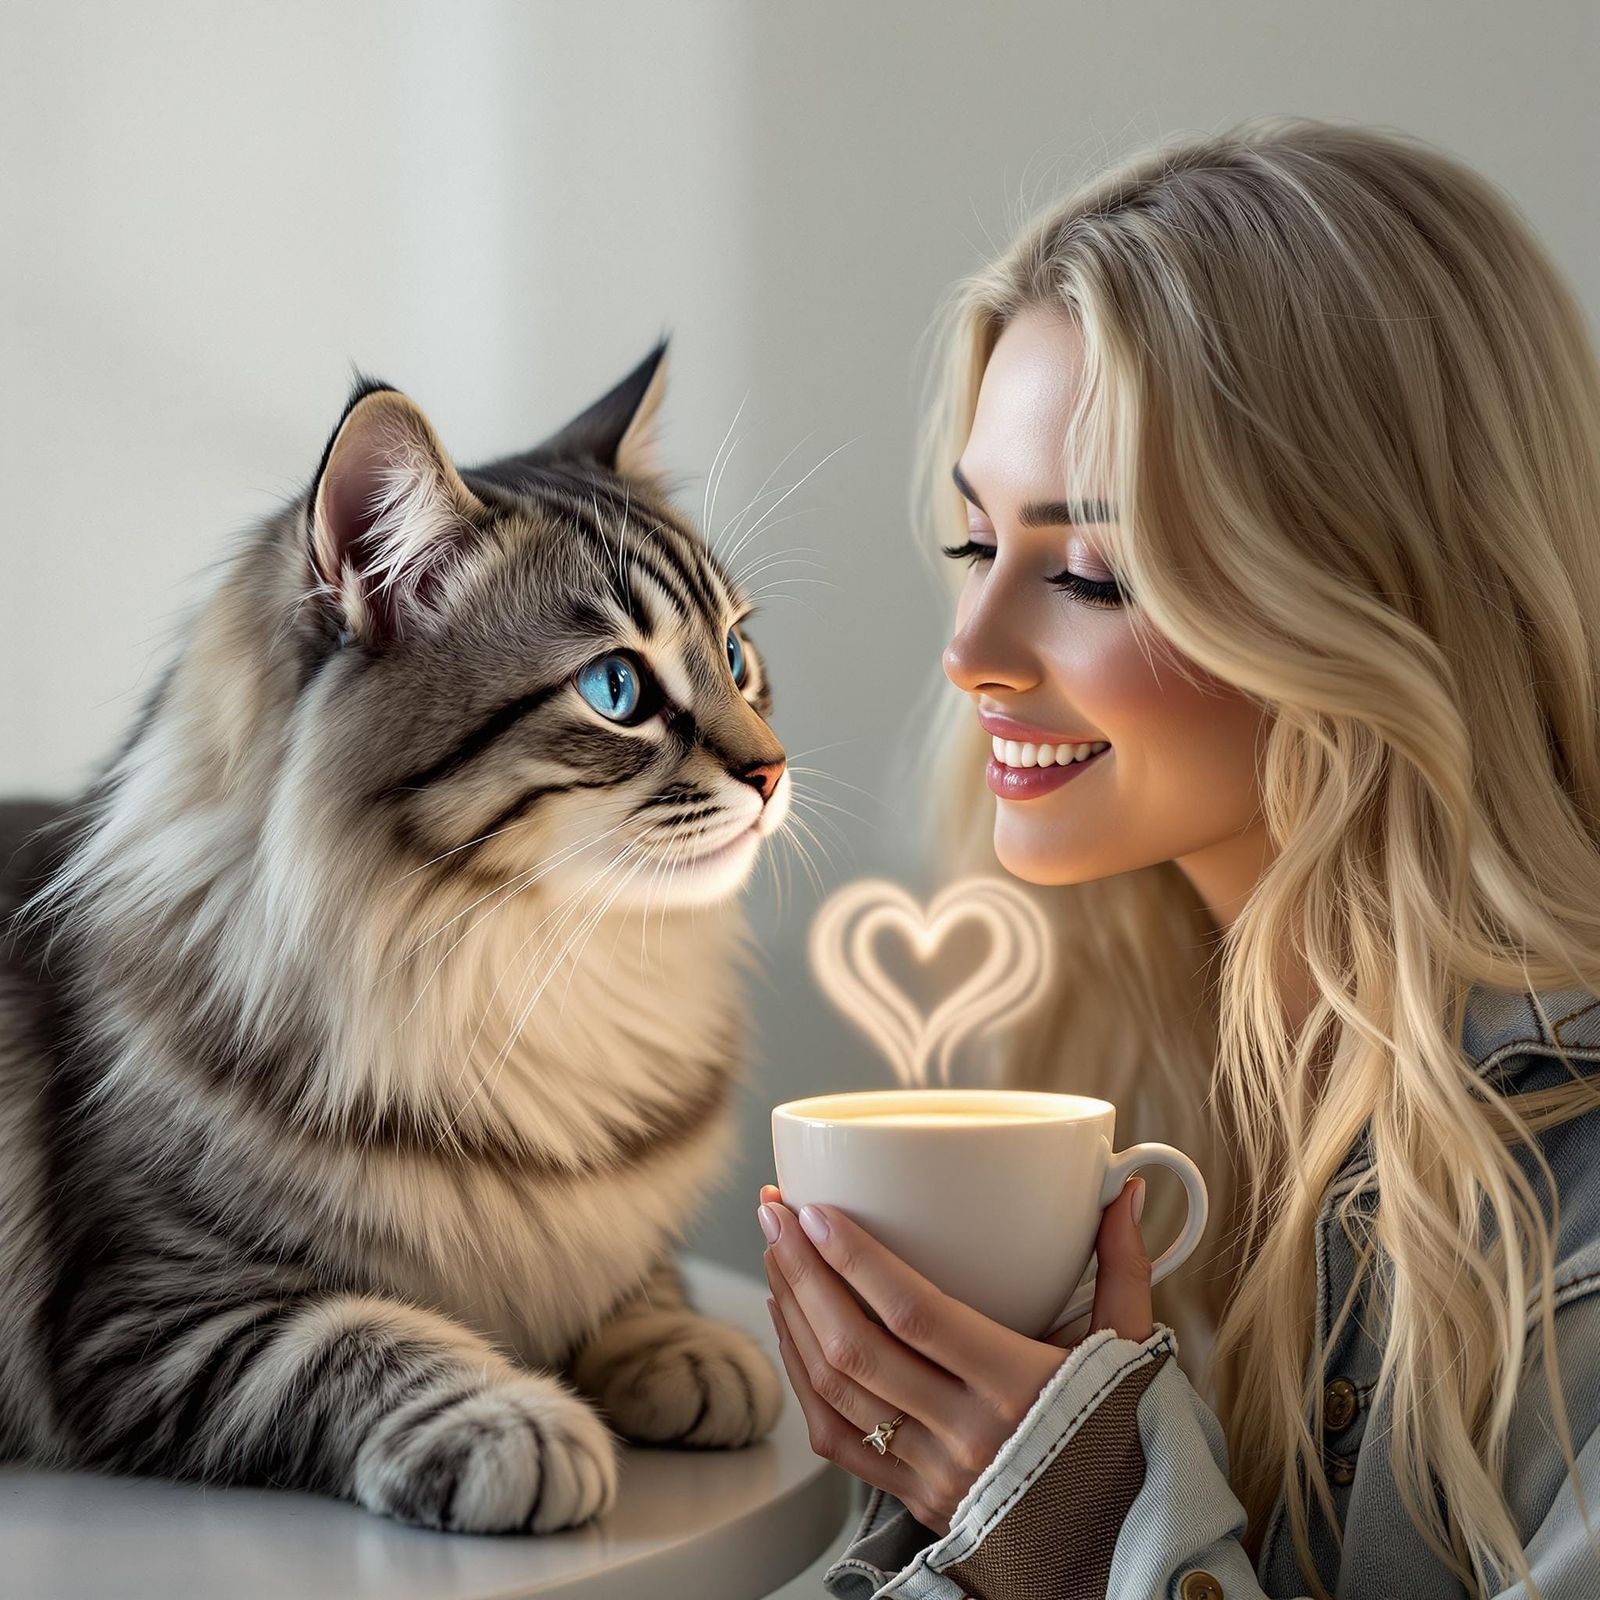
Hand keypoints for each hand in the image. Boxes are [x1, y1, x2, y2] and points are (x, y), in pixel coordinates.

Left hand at [757, 1176, 1151, 1536]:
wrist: (1121, 1542)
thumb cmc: (1124, 1435)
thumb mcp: (1130, 1350)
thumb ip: (1123, 1266)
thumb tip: (1124, 1191)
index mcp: (1019, 1386)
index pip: (914, 1313)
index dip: (855, 1259)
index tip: (817, 1211)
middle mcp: (967, 1433)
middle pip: (856, 1346)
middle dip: (803, 1272)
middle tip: (776, 1215)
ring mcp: (934, 1472)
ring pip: (835, 1390)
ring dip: (793, 1316)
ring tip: (774, 1257)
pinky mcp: (914, 1498)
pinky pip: (836, 1437)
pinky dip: (802, 1378)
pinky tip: (791, 1328)